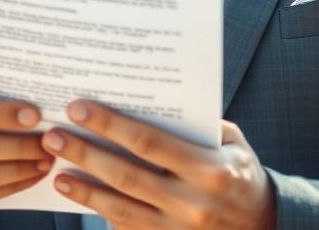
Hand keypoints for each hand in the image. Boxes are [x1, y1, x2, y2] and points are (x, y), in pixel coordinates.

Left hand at [41, 100, 275, 229]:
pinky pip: (128, 229)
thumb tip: (153, 101)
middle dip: (86, 153)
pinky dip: (101, 212)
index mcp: (209, 168)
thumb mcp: (233, 142)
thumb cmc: (243, 175)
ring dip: (85, 189)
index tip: (80, 108)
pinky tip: (81, 196)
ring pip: (120, 209)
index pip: (149, 142)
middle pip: (126, 175)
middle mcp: (192, 202)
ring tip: (57, 171)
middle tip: (54, 136)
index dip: (110, 125)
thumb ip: (199, 124)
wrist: (264, 228)